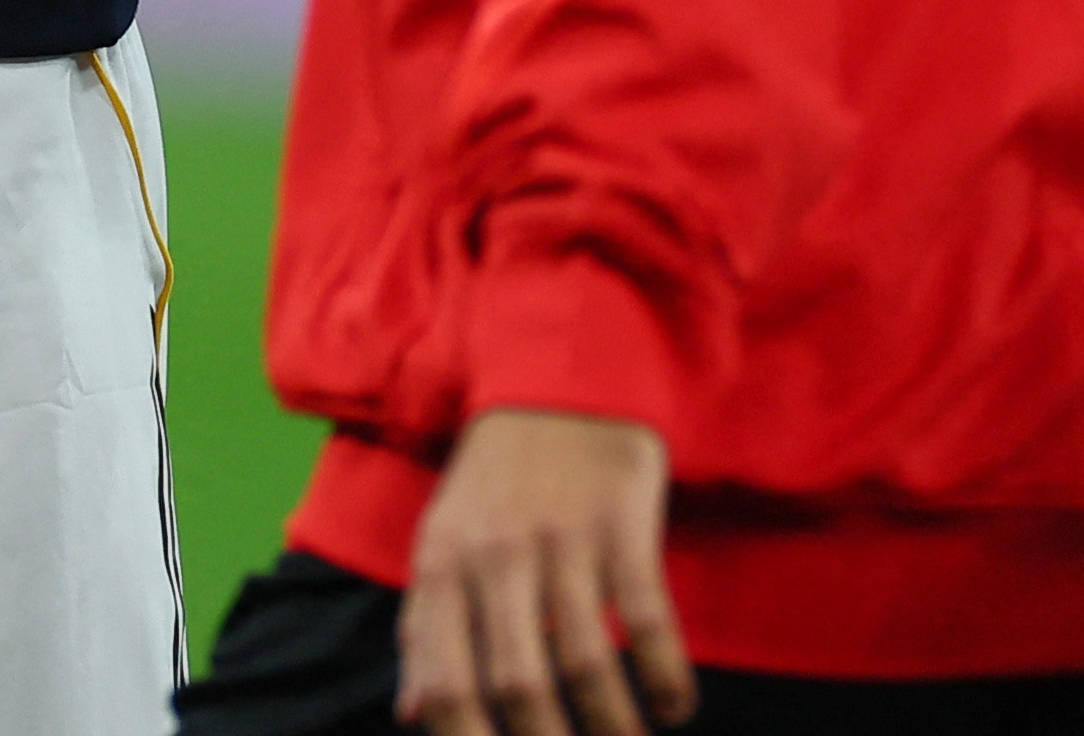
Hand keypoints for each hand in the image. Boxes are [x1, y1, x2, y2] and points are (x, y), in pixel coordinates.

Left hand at [400, 408, 696, 732]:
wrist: (555, 383)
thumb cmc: (493, 481)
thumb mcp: (441, 542)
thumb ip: (424, 627)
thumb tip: (411, 713)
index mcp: (443, 565)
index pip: (447, 682)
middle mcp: (497, 555)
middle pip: (520, 685)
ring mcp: (562, 539)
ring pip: (587, 663)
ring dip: (613, 725)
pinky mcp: (622, 523)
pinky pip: (648, 619)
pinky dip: (665, 676)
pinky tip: (672, 706)